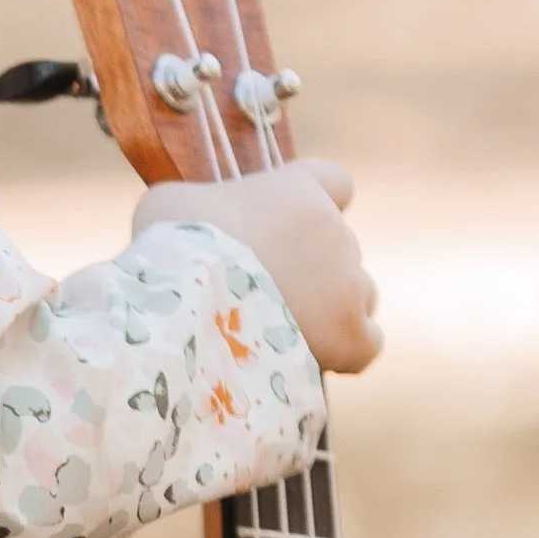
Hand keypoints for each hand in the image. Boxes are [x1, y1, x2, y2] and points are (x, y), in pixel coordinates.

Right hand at [132, 158, 382, 374]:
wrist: (189, 300)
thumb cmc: (172, 244)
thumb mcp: (172, 204)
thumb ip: (203, 209)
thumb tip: (193, 226)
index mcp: (300, 190)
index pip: (336, 183)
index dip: (317, 203)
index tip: (290, 225)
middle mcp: (336, 231)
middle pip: (339, 248)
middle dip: (308, 267)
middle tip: (259, 292)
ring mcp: (350, 283)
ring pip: (359, 293)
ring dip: (330, 306)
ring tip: (280, 328)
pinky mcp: (352, 334)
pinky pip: (366, 341)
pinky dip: (344, 347)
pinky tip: (310, 355)